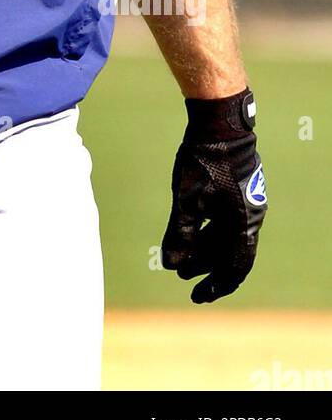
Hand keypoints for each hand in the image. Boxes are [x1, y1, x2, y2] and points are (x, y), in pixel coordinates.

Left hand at [161, 88, 265, 302]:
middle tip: (182, 278)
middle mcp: (249, 216)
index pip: (234, 267)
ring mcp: (244, 201)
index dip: (216, 284)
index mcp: (243, 225)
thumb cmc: (203, 161)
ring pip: (225, 234)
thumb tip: (170, 265)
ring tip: (180, 258)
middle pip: (228, 252)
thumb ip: (180, 234)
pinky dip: (207, 229)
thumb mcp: (187, 200)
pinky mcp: (236, 187)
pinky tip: (190, 230)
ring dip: (204, 248)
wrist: (220, 122)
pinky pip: (223, 219)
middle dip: (205, 267)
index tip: (198, 296)